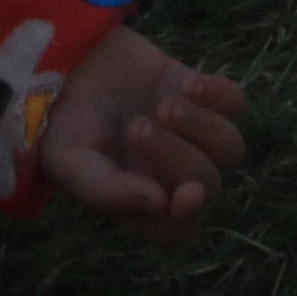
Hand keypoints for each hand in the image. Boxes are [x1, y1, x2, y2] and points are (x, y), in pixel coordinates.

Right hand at [39, 25, 243, 237]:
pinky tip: (189, 84)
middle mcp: (173, 175)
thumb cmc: (60, 123)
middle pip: (207, 182)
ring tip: (164, 105)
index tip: (186, 194)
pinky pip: (236, 104)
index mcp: (142, 203)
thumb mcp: (69, 163)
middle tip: (135, 127)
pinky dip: (219, 96)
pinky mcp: (201, 96)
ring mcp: (192, 136)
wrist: (63, 65)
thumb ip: (108, 192)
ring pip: (230, 148)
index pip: (179, 229)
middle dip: (176, 156)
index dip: (188, 217)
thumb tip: (159, 204)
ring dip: (201, 127)